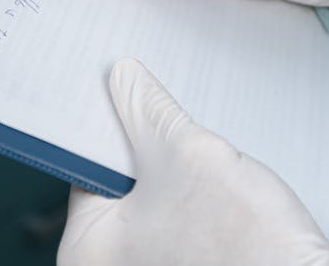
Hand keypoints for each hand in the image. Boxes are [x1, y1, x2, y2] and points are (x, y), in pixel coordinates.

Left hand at [57, 58, 328, 265]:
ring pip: (150, 200)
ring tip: (200, 162)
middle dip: (143, 148)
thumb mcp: (187, 155)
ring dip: (172, 172)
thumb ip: (147, 111)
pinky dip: (190, 198)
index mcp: (86, 248)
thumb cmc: (245, 245)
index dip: (107, 122)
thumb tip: (124, 80)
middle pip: (116, 183)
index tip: (121, 91)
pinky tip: (217, 189)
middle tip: (168, 124)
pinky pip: (175, 222)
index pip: (83, 165)